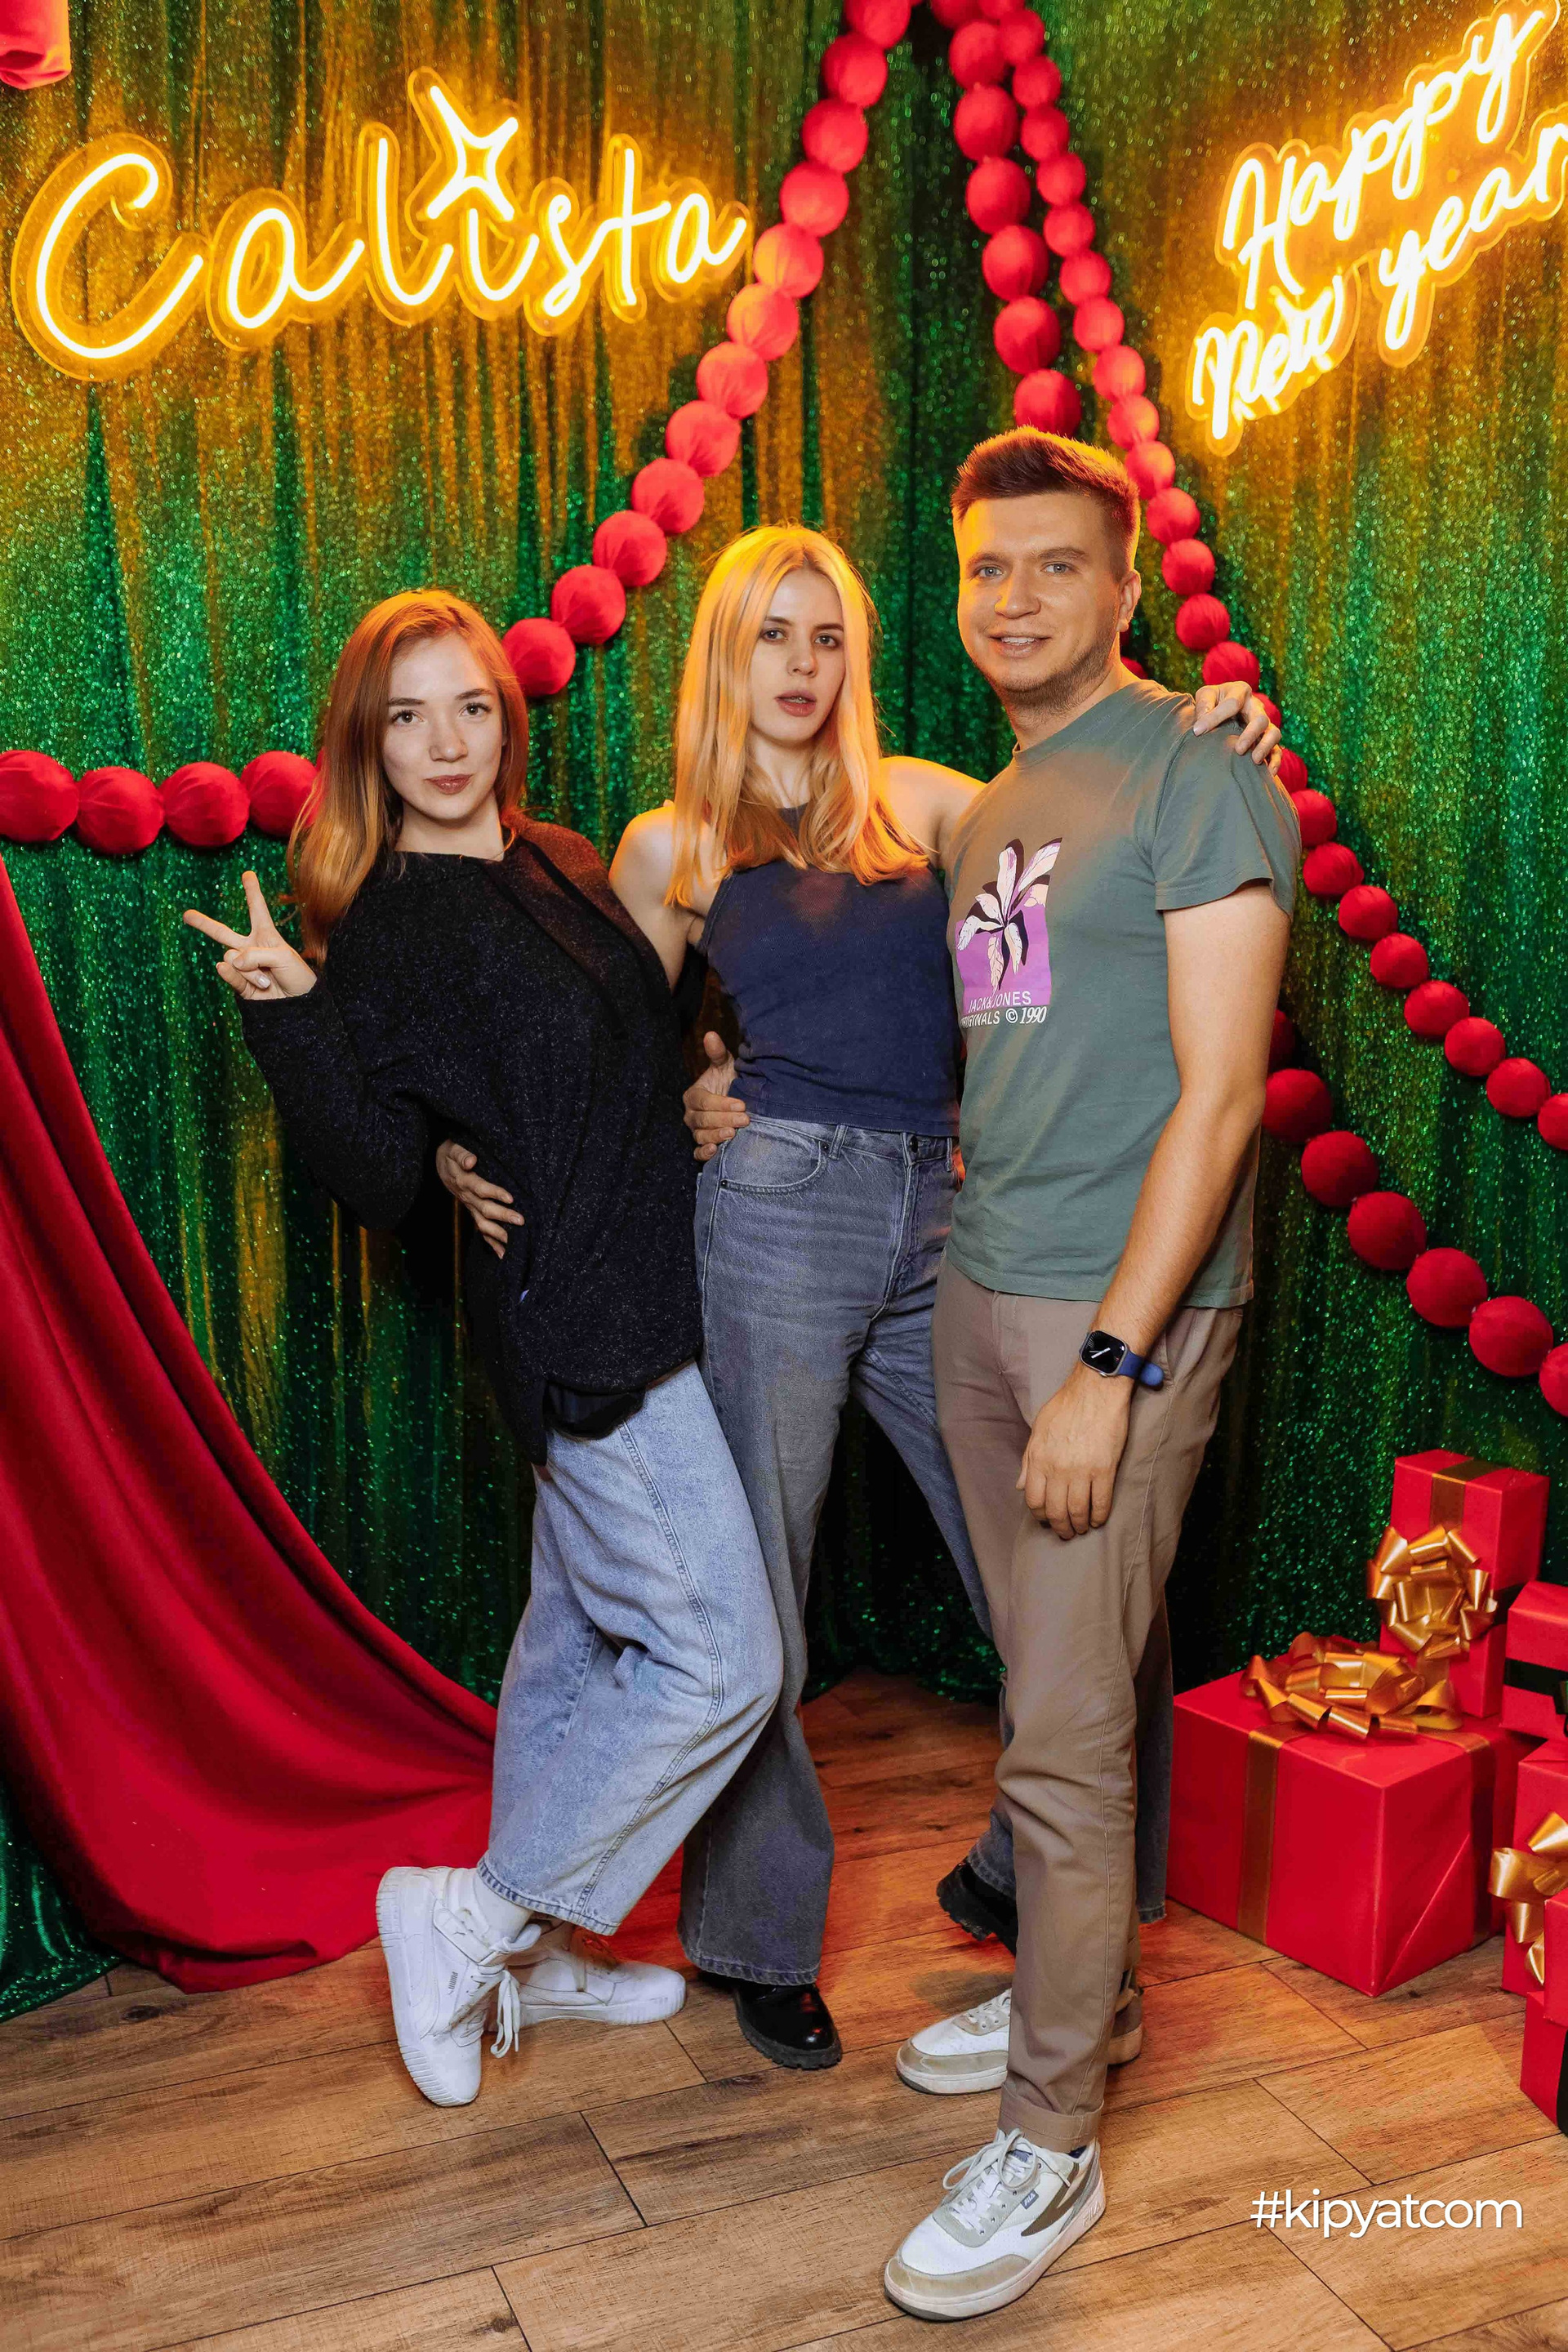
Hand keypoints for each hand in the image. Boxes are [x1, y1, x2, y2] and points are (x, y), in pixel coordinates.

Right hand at [183, 871, 316, 999]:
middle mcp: (251, 949)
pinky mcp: (239, 985)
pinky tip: (238, 976)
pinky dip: (235, 977)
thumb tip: (227, 961)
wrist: (299, 1006)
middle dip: (203, 924)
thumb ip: (255, 954)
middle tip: (186, 915)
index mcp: (266, 936)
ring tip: (267, 981)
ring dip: (250, 971)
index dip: (252, 892)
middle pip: (222, 933)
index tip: (248, 873)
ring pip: (231, 958)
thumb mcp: (282, 957)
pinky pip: (229, 974)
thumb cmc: (297, 976)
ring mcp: (243, 967)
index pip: (257, 910)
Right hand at [435, 1140, 523, 1260]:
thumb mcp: (453, 1149)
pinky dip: (491, 1242)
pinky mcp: (472, 1212)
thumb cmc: (450, 1154)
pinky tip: (502, 1253)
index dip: (495, 1193)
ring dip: (498, 1234)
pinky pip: (480, 1229)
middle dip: (503, 1216)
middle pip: (485, 1209)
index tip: (511, 1198)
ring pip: (482, 1224)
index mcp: (465, 1181)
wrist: (440, 1164)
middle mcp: (467, 1197)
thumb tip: (471, 1161)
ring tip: (514, 1243)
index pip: (480, 1188)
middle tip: (521, 1221)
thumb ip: (462, 1154)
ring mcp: (469, 1207)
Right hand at [684, 1029, 747, 1163]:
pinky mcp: (701, 1145)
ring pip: (701, 1136)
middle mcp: (691, 1115)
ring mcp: (695, 1131)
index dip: (721, 1104)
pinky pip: (697, 1153)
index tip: (741, 1104)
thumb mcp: (726, 1066)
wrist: (738, 1101)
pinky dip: (705, 1154)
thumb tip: (710, 1034)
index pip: (703, 1102)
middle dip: (723, 1120)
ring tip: (733, 1135)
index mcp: (693, 1095)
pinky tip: (715, 1151)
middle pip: (702, 1120)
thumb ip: (717, 1053)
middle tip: (745, 1119)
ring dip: (716, 1136)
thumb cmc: (730, 1082)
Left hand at [1017, 1362, 1131, 1538]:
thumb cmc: (1066, 1406)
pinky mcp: (1104, 1469)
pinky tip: (1098, 1519)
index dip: (1040, 1515)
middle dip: (1060, 1527)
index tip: (1046, 1519)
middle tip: (1065, 1532)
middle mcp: (1057, 1469)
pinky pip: (1100, 1502)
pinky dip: (1099, 1516)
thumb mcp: (1038, 1430)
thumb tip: (1020, 1486)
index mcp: (1039, 1459)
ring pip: (1077, 1511)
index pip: (1034, 1500)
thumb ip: (1029, 1461)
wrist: (1096, 1389)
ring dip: (1079, 1525)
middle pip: (1055, 1511)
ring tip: (1082, 1528)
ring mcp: (1081, 1471)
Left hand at [1192, 681, 1281, 768]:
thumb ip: (1203, 705)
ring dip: (1265, 747)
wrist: (1221, 708)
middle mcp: (1255, 707)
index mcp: (1240, 691)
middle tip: (1238, 749)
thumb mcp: (1206, 696)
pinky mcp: (1266, 739)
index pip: (1232, 703)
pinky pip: (1277, 750)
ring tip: (1254, 760)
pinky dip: (1275, 761)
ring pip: (1274, 733)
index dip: (1215, 717)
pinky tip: (1268, 772)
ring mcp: (1264, 724)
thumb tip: (1200, 726)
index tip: (1197, 731)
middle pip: (1261, 719)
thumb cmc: (1213, 701)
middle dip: (1251, 734)